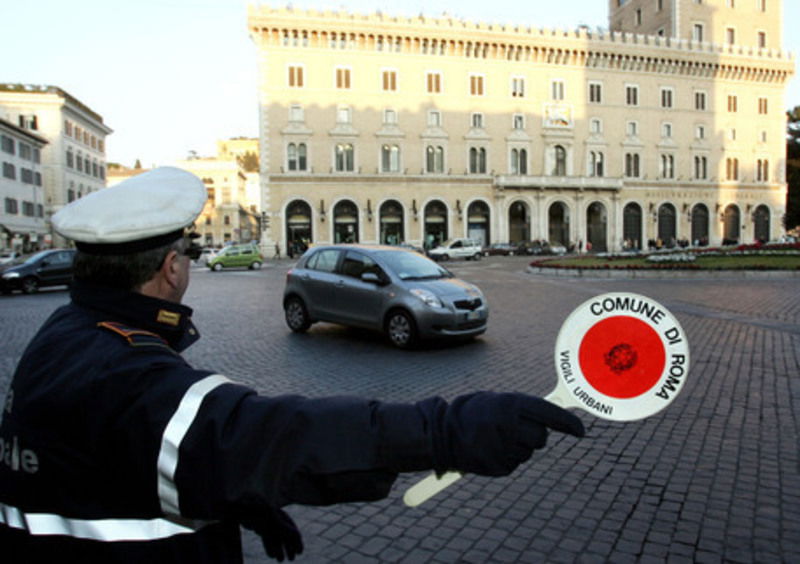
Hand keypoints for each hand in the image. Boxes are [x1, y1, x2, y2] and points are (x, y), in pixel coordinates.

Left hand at [241, 507, 303, 561]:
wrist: (238, 503)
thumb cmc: (255, 509)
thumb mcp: (270, 519)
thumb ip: (283, 527)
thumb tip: (296, 535)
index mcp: (280, 516)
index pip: (291, 530)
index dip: (296, 541)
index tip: (300, 552)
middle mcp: (274, 518)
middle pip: (284, 534)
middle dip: (289, 547)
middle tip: (291, 559)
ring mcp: (265, 521)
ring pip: (275, 537)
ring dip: (279, 549)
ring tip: (281, 560)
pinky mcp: (256, 524)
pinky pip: (266, 537)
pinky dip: (269, 546)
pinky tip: (271, 554)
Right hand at [435, 392, 583, 476]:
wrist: (440, 434)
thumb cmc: (472, 413)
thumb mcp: (496, 401)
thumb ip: (521, 409)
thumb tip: (553, 418)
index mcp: (510, 404)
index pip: (549, 414)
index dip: (568, 423)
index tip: (580, 431)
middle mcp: (509, 426)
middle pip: (540, 437)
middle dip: (533, 434)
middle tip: (514, 428)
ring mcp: (504, 448)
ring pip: (528, 451)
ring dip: (518, 445)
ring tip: (494, 437)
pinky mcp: (499, 467)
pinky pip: (514, 463)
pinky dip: (506, 457)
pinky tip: (489, 449)